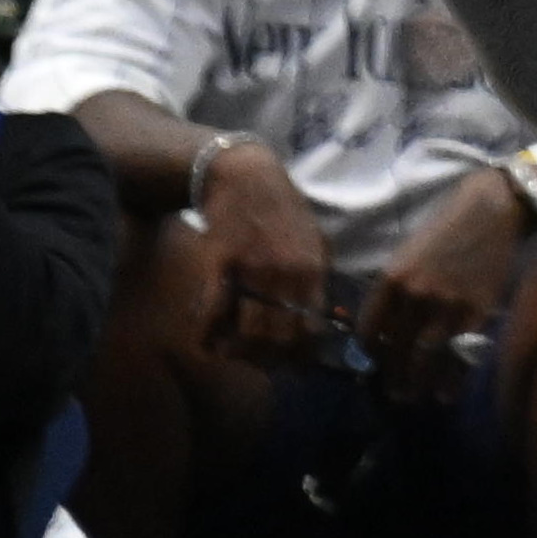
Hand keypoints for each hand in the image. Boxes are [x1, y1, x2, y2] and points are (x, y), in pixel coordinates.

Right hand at [187, 139, 336, 361]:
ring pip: (248, 334)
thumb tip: (329, 318)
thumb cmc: (282, 205)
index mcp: (312, 269)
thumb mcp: (314, 236)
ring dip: (239, 353)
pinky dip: (207, 336)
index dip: (302, 356)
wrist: (244, 173)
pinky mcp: (221, 265)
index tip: (292, 364)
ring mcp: (253, 271)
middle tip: (259, 362)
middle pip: (280, 341)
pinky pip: (213, 315)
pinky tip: (206, 343)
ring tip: (233, 353)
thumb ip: (320, 276)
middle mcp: (285, 275)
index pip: (313, 331)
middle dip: (269, 361)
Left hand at [360, 162, 531, 399]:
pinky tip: (444, 393)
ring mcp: (446, 308)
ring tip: (412, 397)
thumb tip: (388, 322)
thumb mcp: (410, 250)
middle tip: (392, 391)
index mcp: (393, 277)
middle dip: (391, 376)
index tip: (374, 361)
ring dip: (415, 385)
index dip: (369, 351)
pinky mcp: (475, 316)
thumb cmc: (448, 223)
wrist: (493, 210)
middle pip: (394, 350)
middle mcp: (414, 296)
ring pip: (422, 361)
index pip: (369, 329)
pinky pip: (455, 357)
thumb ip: (398, 286)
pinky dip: (448, 381)